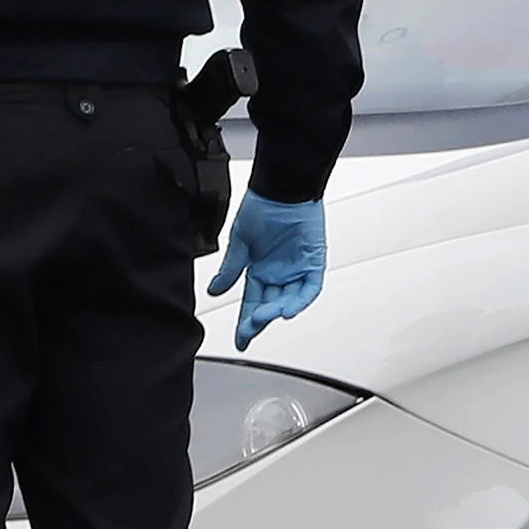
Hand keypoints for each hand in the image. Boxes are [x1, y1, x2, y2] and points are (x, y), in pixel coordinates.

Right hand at [206, 190, 324, 345]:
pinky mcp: (313, 262)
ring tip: (264, 317)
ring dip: (277, 311)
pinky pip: (309, 288)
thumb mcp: (240, 242)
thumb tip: (215, 291)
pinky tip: (287, 308)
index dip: (246, 322)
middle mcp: (278, 273)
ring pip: (288, 300)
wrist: (282, 187)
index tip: (240, 340)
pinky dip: (300, 300)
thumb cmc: (262, 206)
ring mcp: (296, 269)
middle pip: (269, 306)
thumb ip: (231, 269)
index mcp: (259, 270)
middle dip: (259, 321)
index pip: (252, 303)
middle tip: (249, 330)